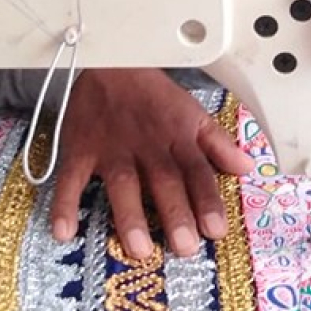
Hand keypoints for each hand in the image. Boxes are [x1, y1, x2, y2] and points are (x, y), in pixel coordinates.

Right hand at [50, 68, 252, 258]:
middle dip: (174, 213)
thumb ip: (218, 143)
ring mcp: (111, 149)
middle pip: (164, 180)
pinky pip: (71, 178)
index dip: (207, 200)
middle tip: (184, 247)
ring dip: (130, 215)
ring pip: (123, 183)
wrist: (111, 62)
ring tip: (139, 248)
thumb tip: (247, 167)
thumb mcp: (193, 112)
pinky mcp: (80, 150)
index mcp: (177, 137)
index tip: (216, 230)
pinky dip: (64, 203)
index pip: (197, 171)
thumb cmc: (154, 95)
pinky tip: (64, 231)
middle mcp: (147, 146)